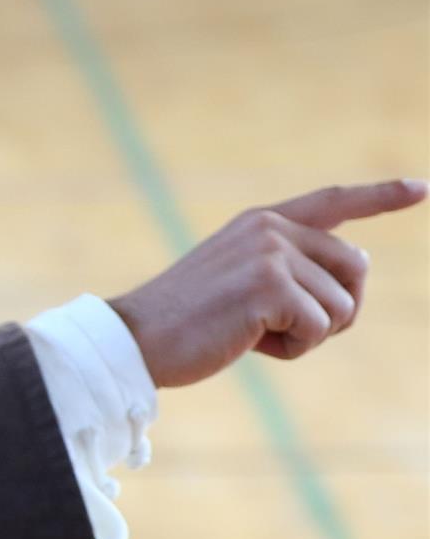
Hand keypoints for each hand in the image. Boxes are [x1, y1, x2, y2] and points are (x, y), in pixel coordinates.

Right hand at [108, 178, 427, 386]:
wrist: (137, 339)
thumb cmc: (188, 324)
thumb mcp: (242, 284)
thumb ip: (292, 271)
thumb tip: (357, 273)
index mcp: (263, 222)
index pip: (334, 201)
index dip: (380, 196)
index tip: (421, 188)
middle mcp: (272, 228)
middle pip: (357, 270)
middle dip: (337, 311)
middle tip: (286, 330)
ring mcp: (272, 253)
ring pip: (343, 306)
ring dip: (309, 336)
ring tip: (255, 334)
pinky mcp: (271, 285)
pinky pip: (319, 328)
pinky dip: (292, 349)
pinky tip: (250, 343)